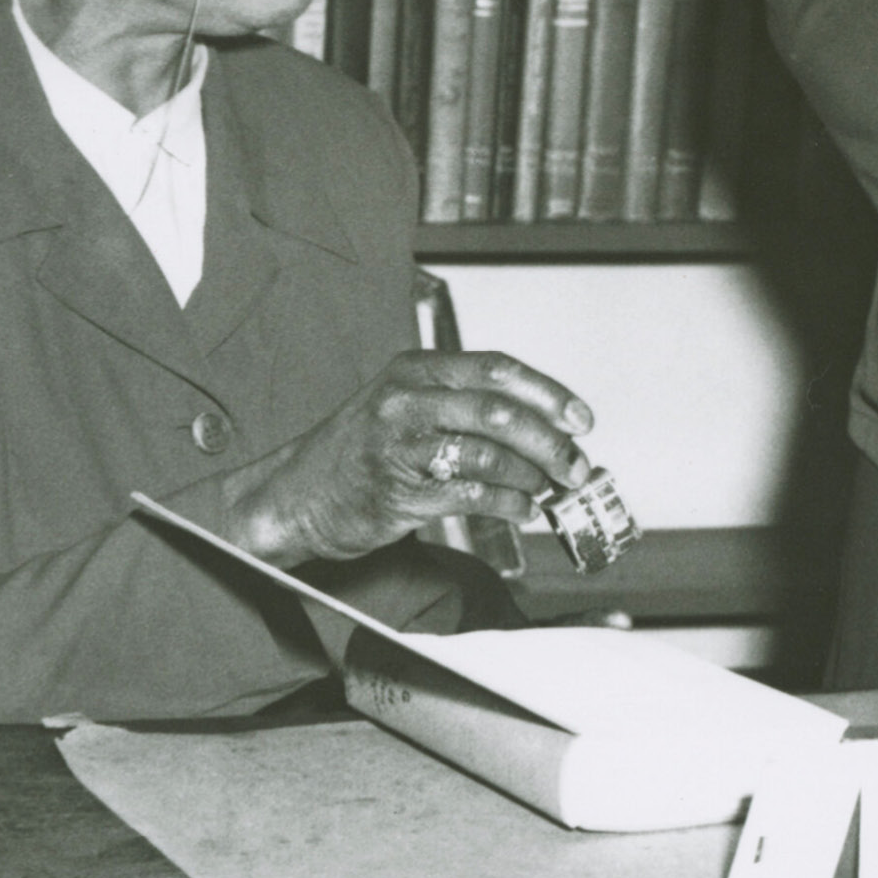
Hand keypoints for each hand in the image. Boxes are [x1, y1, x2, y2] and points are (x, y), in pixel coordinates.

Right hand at [235, 351, 598, 567]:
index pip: (496, 369)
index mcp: (415, 369)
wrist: (296, 495)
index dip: (547, 393)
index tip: (581, 419)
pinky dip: (507, 503)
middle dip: (550, 443)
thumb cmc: (360, 452)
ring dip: (530, 477)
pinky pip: (469, 494)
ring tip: (546, 491)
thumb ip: (464, 407)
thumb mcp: (406, 406)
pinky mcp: (397, 491)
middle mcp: (406, 398)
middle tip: (576, 467)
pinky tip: (520, 509)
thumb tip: (543, 429)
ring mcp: (398, 444)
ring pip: (487, 454)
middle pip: (499, 412)